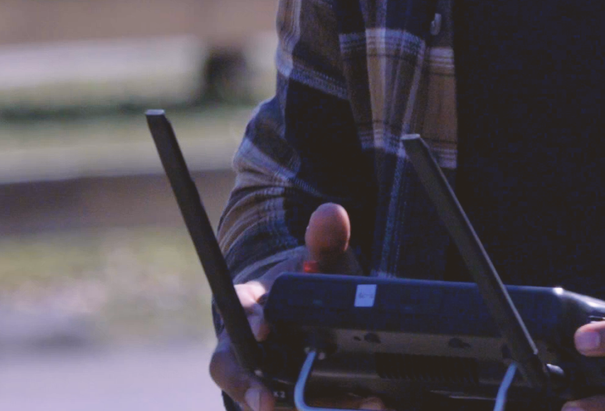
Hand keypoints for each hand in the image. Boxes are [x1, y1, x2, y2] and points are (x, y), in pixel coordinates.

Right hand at [208, 203, 386, 410]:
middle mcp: (244, 344)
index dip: (247, 321)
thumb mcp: (319, 261)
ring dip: (304, 407)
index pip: (237, 311)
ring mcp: (262, 374)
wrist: (314, 310)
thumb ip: (325, 241)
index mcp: (248, 303)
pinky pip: (298, 408)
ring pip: (268, 397)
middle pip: (236, 369)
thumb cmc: (310, 281)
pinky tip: (368, 404)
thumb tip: (332, 213)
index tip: (264, 328)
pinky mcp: (285, 396)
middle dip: (250, 388)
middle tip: (269, 403)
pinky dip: (330, 408)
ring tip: (353, 404)